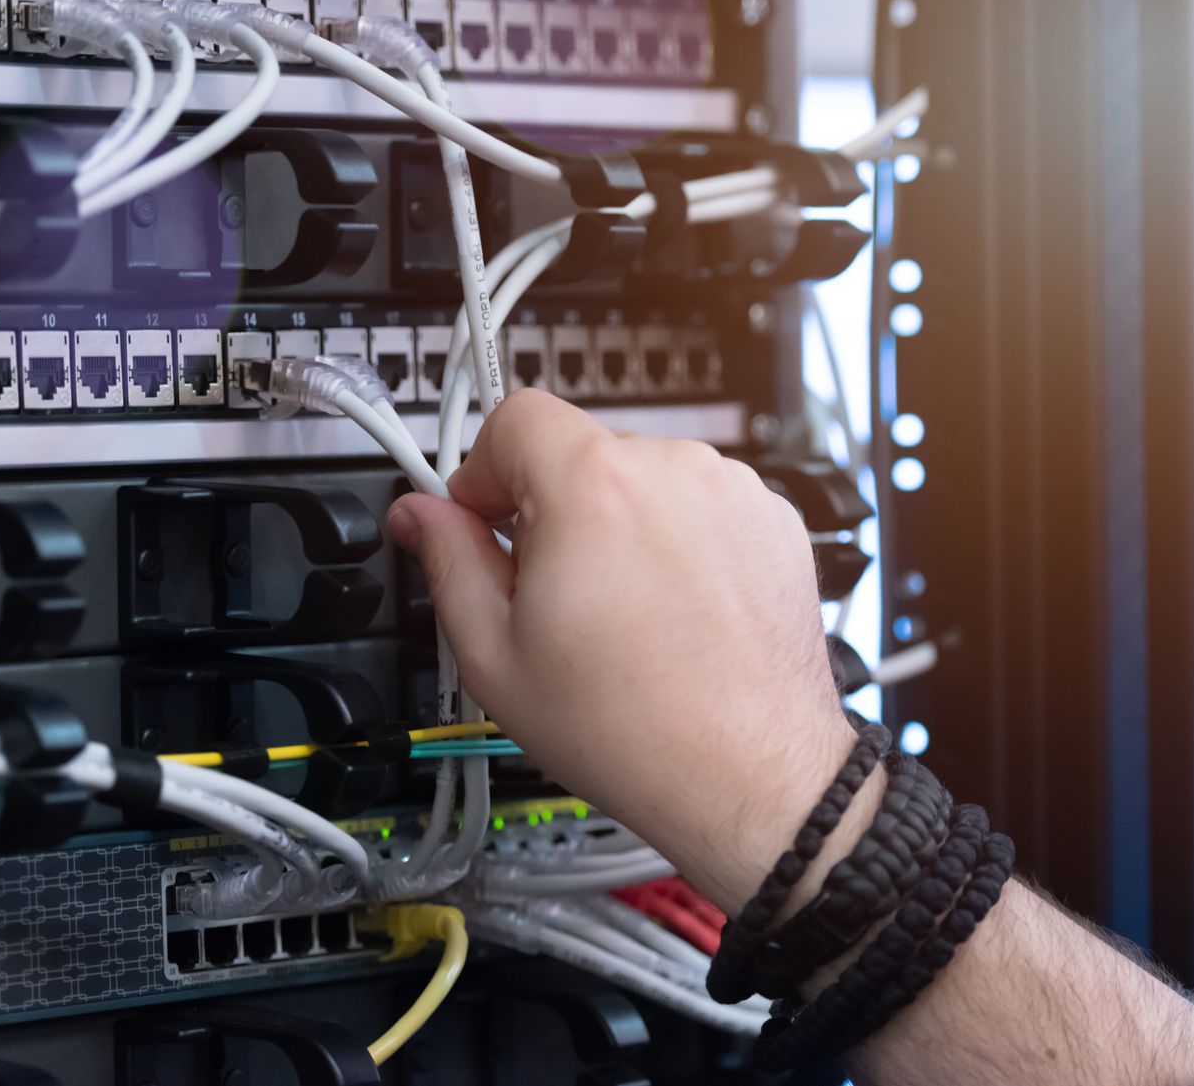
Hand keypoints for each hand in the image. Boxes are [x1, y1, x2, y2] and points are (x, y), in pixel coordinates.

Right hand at [387, 390, 855, 913]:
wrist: (749, 777)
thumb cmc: (633, 730)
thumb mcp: (495, 655)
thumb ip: (448, 562)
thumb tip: (420, 514)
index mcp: (592, 486)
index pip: (515, 417)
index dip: (484, 470)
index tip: (483, 521)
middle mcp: (671, 470)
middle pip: (579, 448)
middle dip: (550, 507)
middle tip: (548, 593)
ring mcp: (732, 492)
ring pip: (641, 478)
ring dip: (617, 523)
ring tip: (619, 614)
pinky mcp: (772, 522)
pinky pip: (698, 505)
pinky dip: (676, 542)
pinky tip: (669, 613)